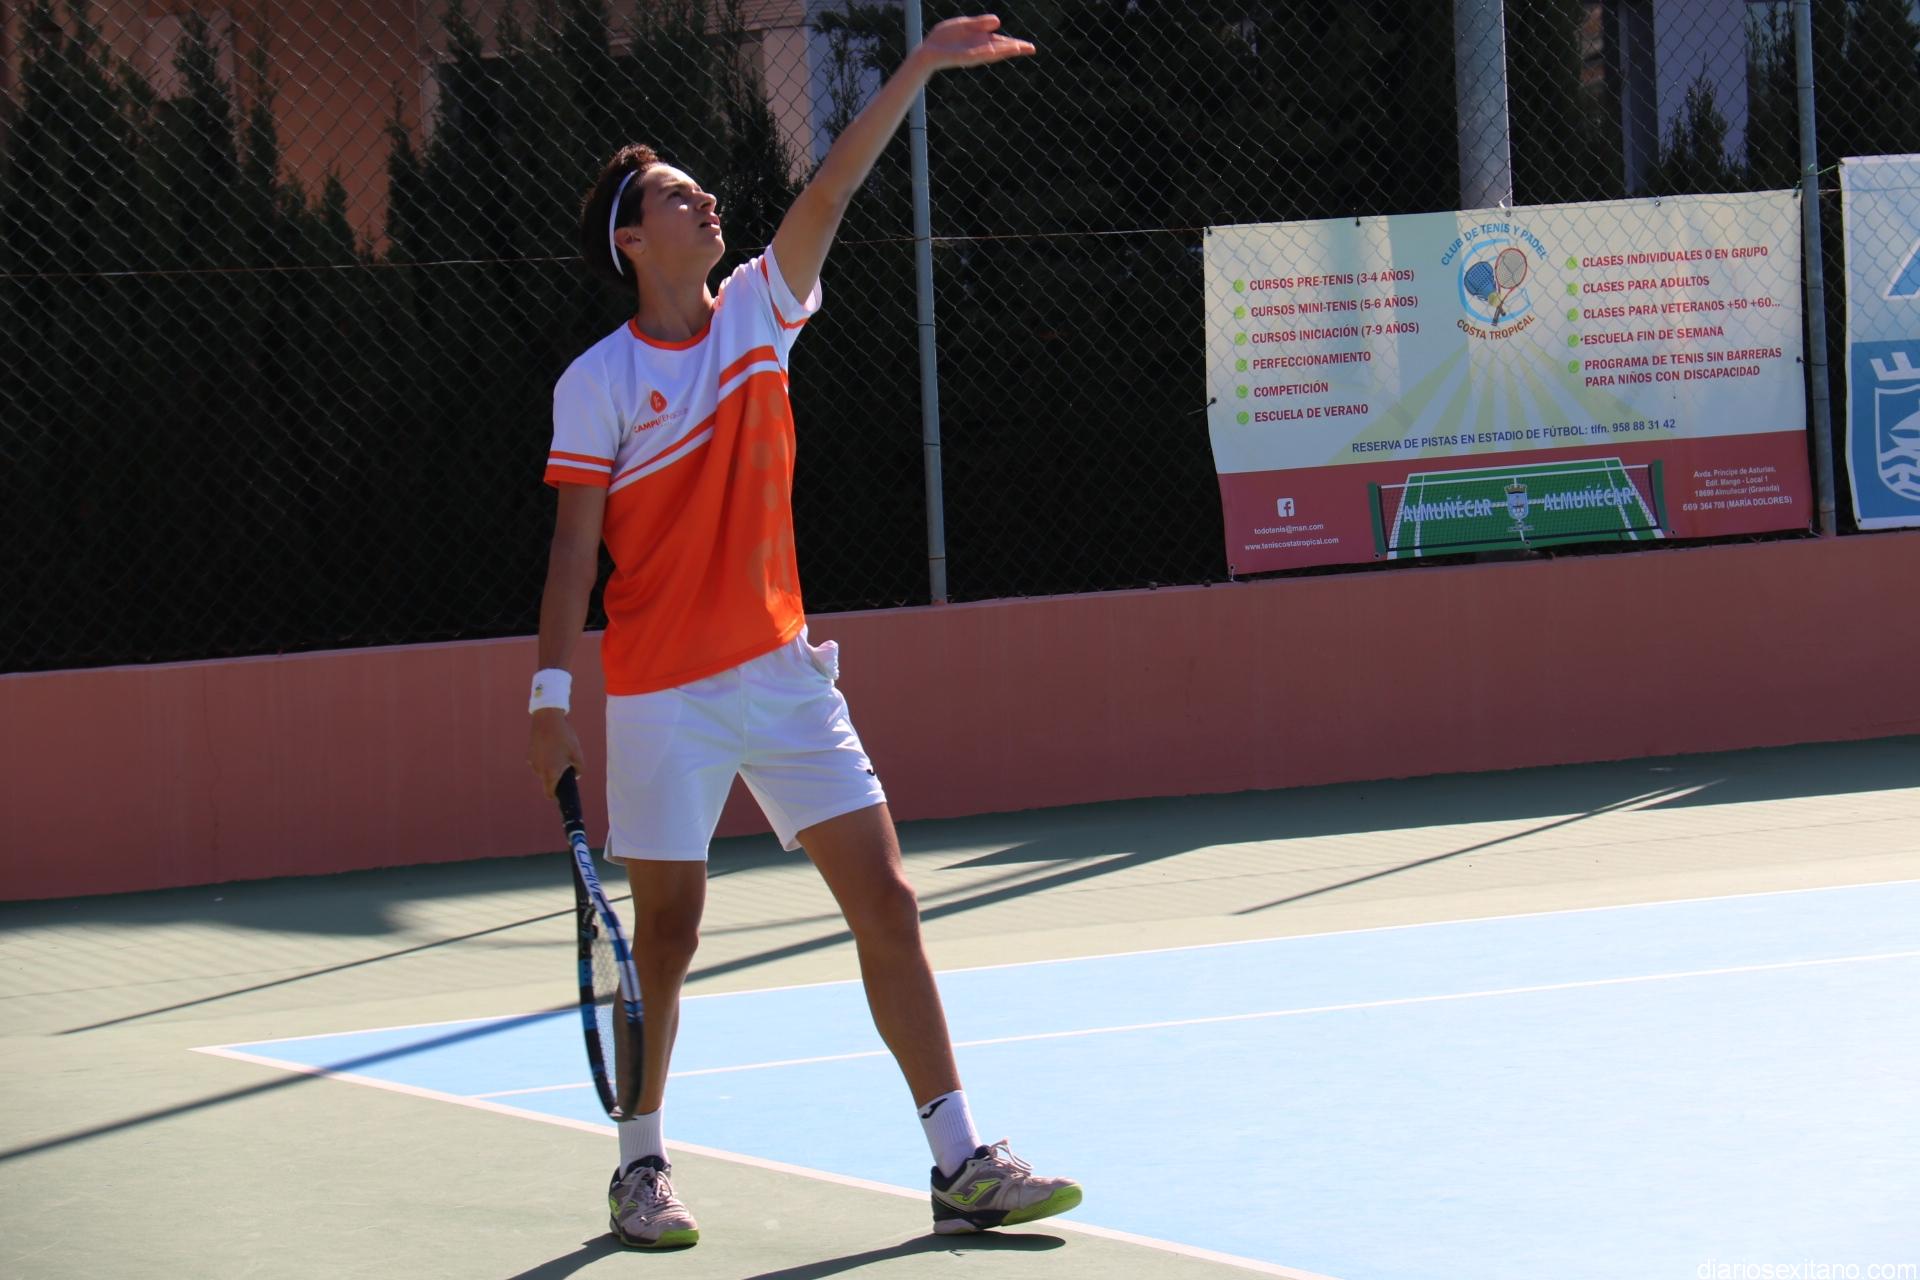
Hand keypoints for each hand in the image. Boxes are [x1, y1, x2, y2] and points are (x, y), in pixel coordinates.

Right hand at [528, 709, 585, 796]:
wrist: (547, 720)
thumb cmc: (564, 738)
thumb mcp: (577, 754)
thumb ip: (579, 769)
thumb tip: (576, 775)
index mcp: (550, 774)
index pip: (549, 793)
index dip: (555, 796)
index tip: (561, 794)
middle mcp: (539, 770)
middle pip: (548, 780)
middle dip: (556, 776)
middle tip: (566, 764)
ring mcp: (532, 762)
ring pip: (543, 770)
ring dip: (551, 765)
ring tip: (559, 751)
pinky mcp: (530, 754)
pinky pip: (539, 761)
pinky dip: (545, 758)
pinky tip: (552, 745)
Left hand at [911, 15, 1035, 72]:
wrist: (928, 51)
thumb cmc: (945, 39)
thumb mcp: (964, 25)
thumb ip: (979, 23)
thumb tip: (998, 21)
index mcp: (981, 41)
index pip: (1002, 42)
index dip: (1016, 44)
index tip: (1029, 47)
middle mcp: (979, 49)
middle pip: (1001, 48)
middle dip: (1016, 48)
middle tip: (1032, 49)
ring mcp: (972, 55)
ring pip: (992, 52)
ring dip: (1005, 50)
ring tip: (1019, 48)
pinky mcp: (963, 58)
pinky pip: (977, 54)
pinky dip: (986, 52)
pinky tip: (996, 50)